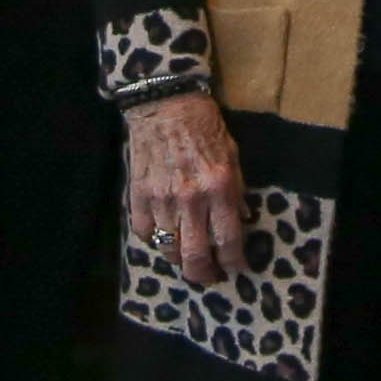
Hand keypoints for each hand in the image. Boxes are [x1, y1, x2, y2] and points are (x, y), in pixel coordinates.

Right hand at [123, 91, 248, 286]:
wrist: (165, 104)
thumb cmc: (205, 127)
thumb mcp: (233, 156)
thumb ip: (236, 191)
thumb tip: (242, 221)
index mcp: (219, 188)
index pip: (229, 240)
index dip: (234, 263)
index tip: (236, 269)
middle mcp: (191, 199)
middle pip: (195, 256)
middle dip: (204, 275)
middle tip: (209, 277)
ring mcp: (161, 199)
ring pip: (168, 249)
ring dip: (179, 260)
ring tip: (187, 259)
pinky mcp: (138, 195)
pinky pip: (144, 232)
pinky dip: (154, 239)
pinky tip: (163, 234)